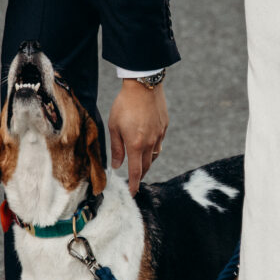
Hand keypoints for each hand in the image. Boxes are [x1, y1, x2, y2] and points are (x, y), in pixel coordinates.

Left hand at [108, 80, 167, 196]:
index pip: (136, 171)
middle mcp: (150, 143)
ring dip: (147, 163)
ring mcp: (159, 135)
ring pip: (154, 155)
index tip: (132, 193)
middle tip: (135, 181)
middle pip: (146, 166)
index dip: (134, 184)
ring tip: (140, 164)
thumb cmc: (125, 104)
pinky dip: (153, 148)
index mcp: (136, 145)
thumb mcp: (114, 126)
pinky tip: (147, 145)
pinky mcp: (164, 126)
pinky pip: (159, 143)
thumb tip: (116, 165)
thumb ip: (116, 148)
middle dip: (140, 176)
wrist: (144, 86)